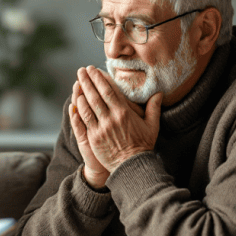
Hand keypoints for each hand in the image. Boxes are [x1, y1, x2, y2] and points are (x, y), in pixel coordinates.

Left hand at [72, 66, 161, 180]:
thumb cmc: (143, 146)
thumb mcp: (152, 126)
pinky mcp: (93, 138)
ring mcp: (101, 128)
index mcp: (124, 113)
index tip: (94, 69)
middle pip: (96, 95)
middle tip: (82, 70)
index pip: (109, 91)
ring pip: (88, 105)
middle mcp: (111, 118)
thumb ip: (154, 108)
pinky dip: (79, 109)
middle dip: (88, 80)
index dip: (100, 78)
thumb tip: (159, 93)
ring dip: (81, 92)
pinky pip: (84, 120)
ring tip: (77, 81)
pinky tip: (76, 100)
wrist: (132, 166)